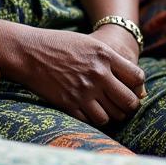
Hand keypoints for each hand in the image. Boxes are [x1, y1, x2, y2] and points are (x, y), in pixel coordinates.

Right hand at [14, 25, 143, 126]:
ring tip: (104, 107)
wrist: (28, 52)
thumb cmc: (59, 45)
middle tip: (121, 103)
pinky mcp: (70, 104)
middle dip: (128, 105)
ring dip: (110, 114)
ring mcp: (84, 91)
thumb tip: (134, 81)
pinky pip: (93, 121)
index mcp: (104, 55)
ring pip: (112, 116)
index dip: (137, 85)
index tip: (130, 87)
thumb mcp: (88, 43)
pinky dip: (94, 118)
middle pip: (129, 102)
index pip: (137, 78)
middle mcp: (97, 74)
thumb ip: (111, 60)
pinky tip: (88, 109)